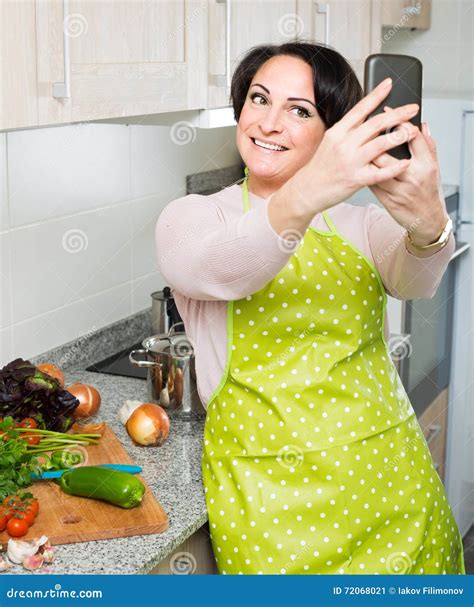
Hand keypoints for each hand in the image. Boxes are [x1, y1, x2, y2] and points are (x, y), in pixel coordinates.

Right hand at [292, 78, 418, 214]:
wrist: (307, 190)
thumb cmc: (320, 167)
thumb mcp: (329, 142)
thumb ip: (347, 130)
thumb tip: (365, 116)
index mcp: (338, 132)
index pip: (360, 109)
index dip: (376, 95)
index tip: (390, 84)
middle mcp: (344, 144)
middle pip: (376, 124)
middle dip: (398, 114)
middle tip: (413, 108)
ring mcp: (351, 162)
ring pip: (381, 144)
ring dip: (400, 136)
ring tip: (413, 131)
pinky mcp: (356, 180)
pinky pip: (380, 172)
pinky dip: (395, 167)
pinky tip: (406, 162)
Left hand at [369, 115, 448, 245]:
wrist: (427, 220)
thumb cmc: (429, 191)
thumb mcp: (434, 167)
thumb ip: (427, 145)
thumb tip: (422, 125)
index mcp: (426, 165)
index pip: (412, 137)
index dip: (399, 121)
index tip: (387, 110)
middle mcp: (412, 177)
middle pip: (388, 150)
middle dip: (375, 134)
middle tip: (366, 123)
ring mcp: (398, 190)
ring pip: (376, 167)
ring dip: (365, 152)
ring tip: (359, 140)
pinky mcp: (387, 200)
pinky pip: (371, 181)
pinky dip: (364, 170)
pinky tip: (358, 162)